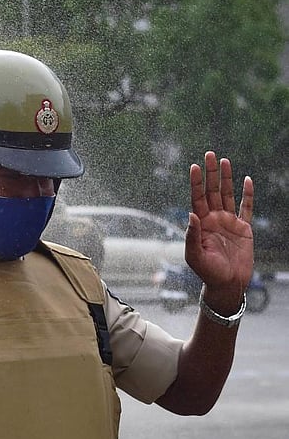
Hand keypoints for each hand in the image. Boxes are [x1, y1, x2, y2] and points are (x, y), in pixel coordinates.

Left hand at [186, 151, 253, 311]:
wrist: (227, 283)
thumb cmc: (207, 272)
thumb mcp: (195, 255)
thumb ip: (191, 235)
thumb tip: (191, 214)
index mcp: (200, 224)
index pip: (197, 198)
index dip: (196, 182)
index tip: (194, 166)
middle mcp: (213, 219)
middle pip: (211, 191)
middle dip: (210, 173)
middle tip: (209, 154)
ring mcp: (229, 222)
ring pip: (227, 194)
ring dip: (226, 178)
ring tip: (225, 161)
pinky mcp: (244, 228)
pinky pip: (246, 208)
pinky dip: (247, 195)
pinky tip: (247, 180)